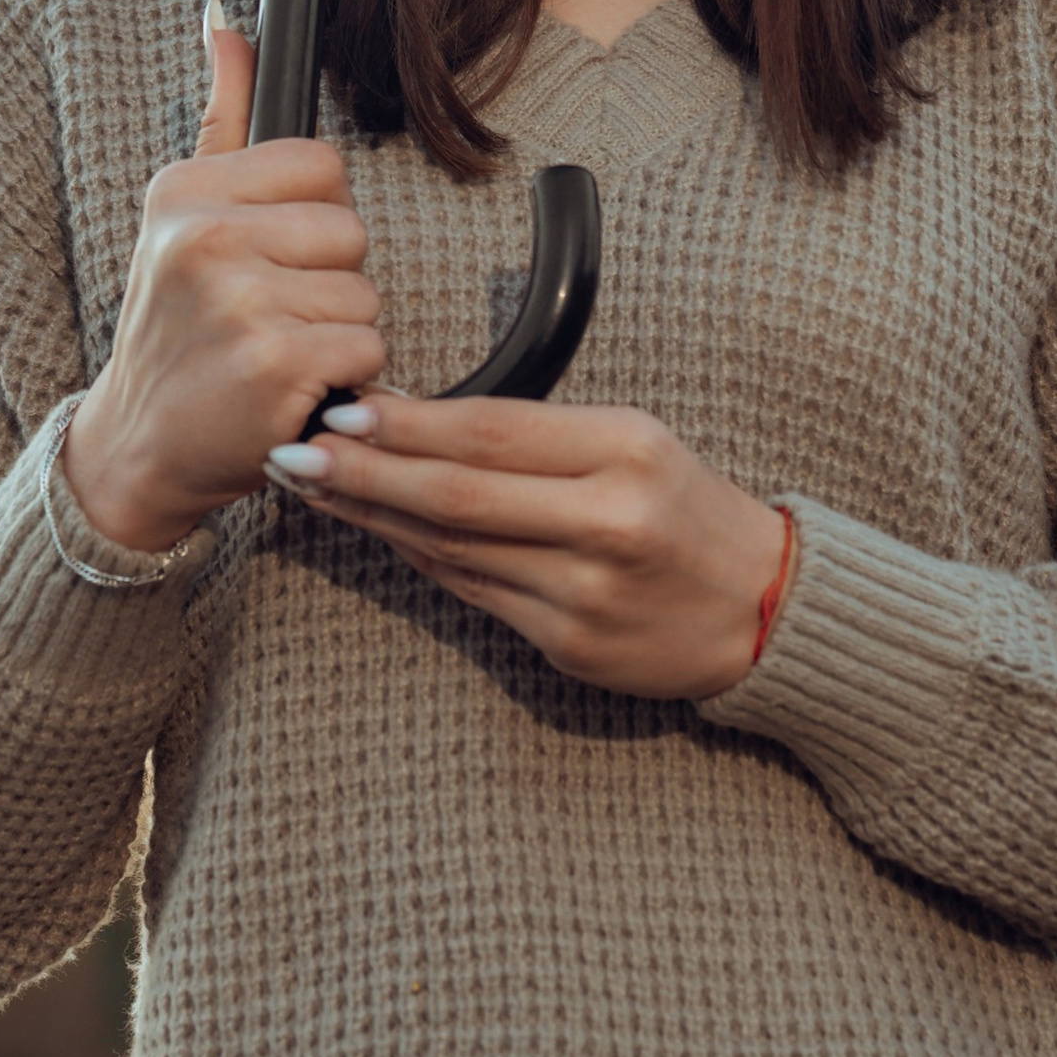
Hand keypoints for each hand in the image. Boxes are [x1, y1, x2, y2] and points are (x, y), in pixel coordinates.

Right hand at [61, 10, 385, 555]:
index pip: (321, 164)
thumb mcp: (179, 215)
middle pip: (349, 230)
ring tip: (277, 352)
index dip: (313, 217)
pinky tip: (289, 389)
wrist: (140, 447)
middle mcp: (203, 237)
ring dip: (336, 334)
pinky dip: (343, 380)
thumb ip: (222, 117)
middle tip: (269, 315)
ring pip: (364, 292)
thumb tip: (226, 24)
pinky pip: (366, 348)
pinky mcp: (274, 365)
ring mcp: (238, 301)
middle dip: (327, 280)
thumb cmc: (177, 329)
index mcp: (185, 192)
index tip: (271, 256)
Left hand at [271, 391, 789, 701]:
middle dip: (366, 473)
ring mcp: (586, 592)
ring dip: (375, 519)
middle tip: (295, 454)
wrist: (762, 607)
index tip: (345, 410)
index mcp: (626, 450)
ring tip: (317, 490)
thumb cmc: (686, 508)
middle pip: (459, 494)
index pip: (493, 432)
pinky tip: (378, 536)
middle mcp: (606, 521)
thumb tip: (422, 421)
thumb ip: (540, 436)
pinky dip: (419, 561)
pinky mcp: (571, 646)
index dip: (409, 424)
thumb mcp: (635, 441)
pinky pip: (474, 595)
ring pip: (454, 550)